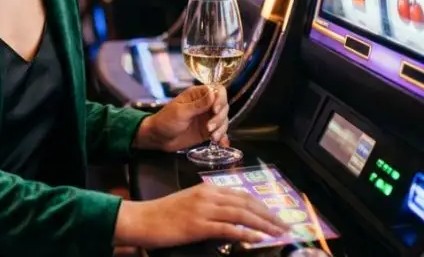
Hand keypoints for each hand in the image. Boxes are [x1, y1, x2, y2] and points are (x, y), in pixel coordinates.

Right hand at [116, 185, 288, 247]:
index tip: (275, 215)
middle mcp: (208, 195)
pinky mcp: (199, 225)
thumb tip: (231, 217)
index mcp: (206, 189)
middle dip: (269, 215)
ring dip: (264, 224)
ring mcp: (203, 210)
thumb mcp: (189, 204)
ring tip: (278, 233)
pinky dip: (245, 233)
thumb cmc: (163, 214)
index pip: (241, 194)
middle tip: (285, 226)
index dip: (262, 205)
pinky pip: (228, 229)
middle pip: (246, 202)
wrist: (142, 219)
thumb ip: (209, 206)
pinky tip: (257, 239)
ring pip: (241, 214)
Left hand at [134, 86, 228, 152]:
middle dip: (219, 117)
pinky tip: (222, 143)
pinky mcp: (208, 130)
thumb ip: (198, 104)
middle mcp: (205, 104)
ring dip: (221, 128)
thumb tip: (213, 92)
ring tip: (212, 137)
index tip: (215, 110)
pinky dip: (223, 137)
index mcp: (197, 95)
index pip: (217, 90)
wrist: (159, 138)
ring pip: (223, 119)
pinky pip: (221, 131)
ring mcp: (207, 118)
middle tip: (209, 127)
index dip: (220, 99)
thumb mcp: (181, 112)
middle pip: (223, 105)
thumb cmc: (165, 121)